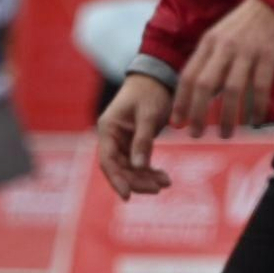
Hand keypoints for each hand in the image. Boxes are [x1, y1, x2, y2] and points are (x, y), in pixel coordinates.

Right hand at [95, 74, 173, 200]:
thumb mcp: (149, 114)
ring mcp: (121, 142)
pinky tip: (164, 178)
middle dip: (137, 181)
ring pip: (130, 169)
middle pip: (119, 169)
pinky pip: (138, 164)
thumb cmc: (150, 91)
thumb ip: (143, 140)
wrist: (157, 77)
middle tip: (158, 189)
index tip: (128, 196)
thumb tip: (139, 167)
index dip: (116, 180)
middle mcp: (111, 138)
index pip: (108, 161)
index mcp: (108, 128)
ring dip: (146, 179)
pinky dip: (150, 172)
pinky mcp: (133, 144)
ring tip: (166, 183)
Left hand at [172, 0, 273, 137]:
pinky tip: (254, 122)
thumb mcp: (219, 39)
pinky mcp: (270, 56)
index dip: (180, 102)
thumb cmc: (243, 29)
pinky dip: (257, 108)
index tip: (176, 124)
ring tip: (226, 134)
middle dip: (198, 113)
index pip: (188, 76)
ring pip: (233, 90)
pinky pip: (261, 88)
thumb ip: (207, 64)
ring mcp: (248, 52)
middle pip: (205, 85)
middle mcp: (225, 48)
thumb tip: (193, 100)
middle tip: (197, 134)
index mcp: (208, 43)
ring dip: (228, 116)